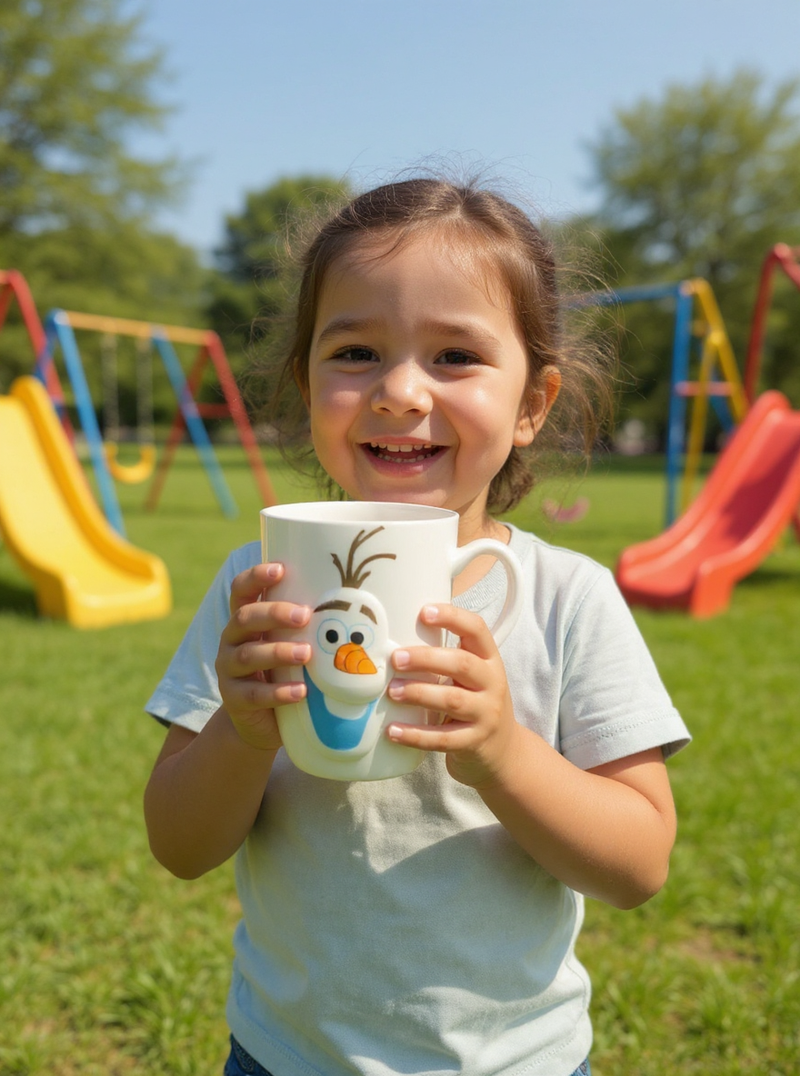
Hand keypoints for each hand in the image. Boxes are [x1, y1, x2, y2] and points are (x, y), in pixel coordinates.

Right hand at [215, 562, 310, 750]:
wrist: (264, 723)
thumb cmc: (285, 672)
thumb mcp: (292, 644)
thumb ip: (305, 626)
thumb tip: (353, 603)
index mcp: (245, 621)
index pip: (241, 590)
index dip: (255, 577)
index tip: (280, 569)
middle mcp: (231, 641)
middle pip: (244, 618)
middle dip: (274, 613)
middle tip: (304, 616)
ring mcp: (229, 671)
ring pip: (248, 655)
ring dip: (279, 652)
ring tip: (306, 654)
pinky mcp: (234, 701)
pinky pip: (254, 695)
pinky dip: (278, 692)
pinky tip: (300, 691)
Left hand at [384, 604, 519, 787]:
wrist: (503, 751)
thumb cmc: (476, 703)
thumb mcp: (473, 676)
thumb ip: (447, 659)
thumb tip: (394, 641)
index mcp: (490, 659)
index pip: (477, 629)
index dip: (452, 617)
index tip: (424, 612)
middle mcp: (493, 683)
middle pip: (462, 664)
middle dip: (426, 659)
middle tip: (396, 659)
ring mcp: (487, 714)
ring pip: (452, 700)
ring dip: (419, 693)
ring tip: (392, 691)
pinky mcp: (475, 742)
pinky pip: (443, 739)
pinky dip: (416, 735)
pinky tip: (393, 730)